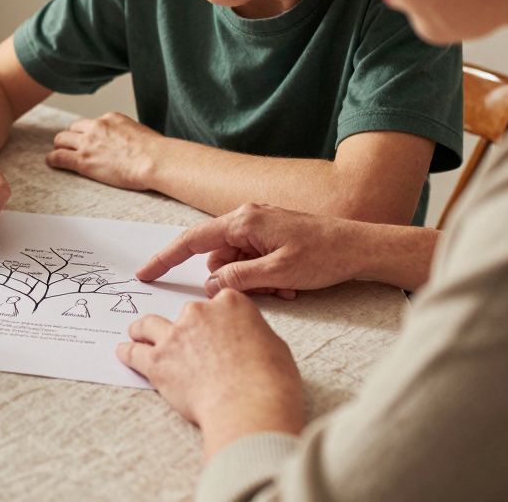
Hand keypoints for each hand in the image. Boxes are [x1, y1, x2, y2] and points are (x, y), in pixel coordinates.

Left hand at [46, 112, 161, 190]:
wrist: (153, 160)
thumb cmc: (155, 152)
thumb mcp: (140, 133)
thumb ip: (127, 135)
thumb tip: (128, 144)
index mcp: (111, 118)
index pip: (91, 123)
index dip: (88, 133)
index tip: (88, 140)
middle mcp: (96, 126)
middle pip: (73, 129)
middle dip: (71, 137)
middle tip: (69, 146)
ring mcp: (88, 142)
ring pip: (61, 139)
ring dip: (60, 146)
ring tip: (58, 153)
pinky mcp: (83, 160)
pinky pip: (59, 156)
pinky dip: (53, 159)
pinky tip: (51, 162)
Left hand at [117, 289, 303, 454]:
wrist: (248, 406)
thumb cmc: (270, 381)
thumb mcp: (275, 347)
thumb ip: (253, 336)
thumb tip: (248, 342)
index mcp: (231, 304)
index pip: (221, 302)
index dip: (218, 319)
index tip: (216, 329)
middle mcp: (199, 313)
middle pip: (187, 314)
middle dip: (187, 328)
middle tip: (189, 346)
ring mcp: (175, 336)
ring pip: (149, 325)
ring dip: (143, 331)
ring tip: (137, 334)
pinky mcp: (158, 361)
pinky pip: (134, 352)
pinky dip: (127, 352)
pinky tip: (123, 352)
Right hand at [137, 203, 374, 297]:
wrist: (362, 246)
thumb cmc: (324, 256)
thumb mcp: (277, 273)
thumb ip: (237, 279)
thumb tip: (210, 285)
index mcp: (243, 221)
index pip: (191, 241)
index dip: (165, 258)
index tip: (145, 273)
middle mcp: (247, 217)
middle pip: (217, 257)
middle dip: (232, 280)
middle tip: (268, 290)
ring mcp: (260, 225)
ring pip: (236, 262)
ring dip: (253, 280)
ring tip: (285, 287)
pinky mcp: (272, 235)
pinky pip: (253, 259)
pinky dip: (265, 275)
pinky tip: (290, 282)